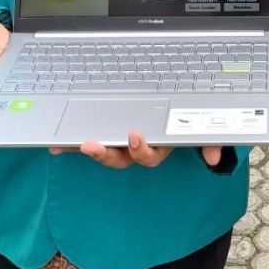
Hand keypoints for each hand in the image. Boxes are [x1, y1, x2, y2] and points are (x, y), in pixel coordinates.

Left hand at [51, 134, 222, 169]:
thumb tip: (214, 156)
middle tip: (91, 144)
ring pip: (105, 152)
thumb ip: (213, 139)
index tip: (134, 136)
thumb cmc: (196, 117)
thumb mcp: (208, 127)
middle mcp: (140, 147)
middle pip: (121, 158)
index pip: (151, 154)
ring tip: (72, 144)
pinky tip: (54, 143)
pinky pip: (90, 139)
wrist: (190, 111)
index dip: (141, 149)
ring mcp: (123, 142)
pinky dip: (71, 143)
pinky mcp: (108, 134)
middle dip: (105, 154)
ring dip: (87, 151)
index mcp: (161, 143)